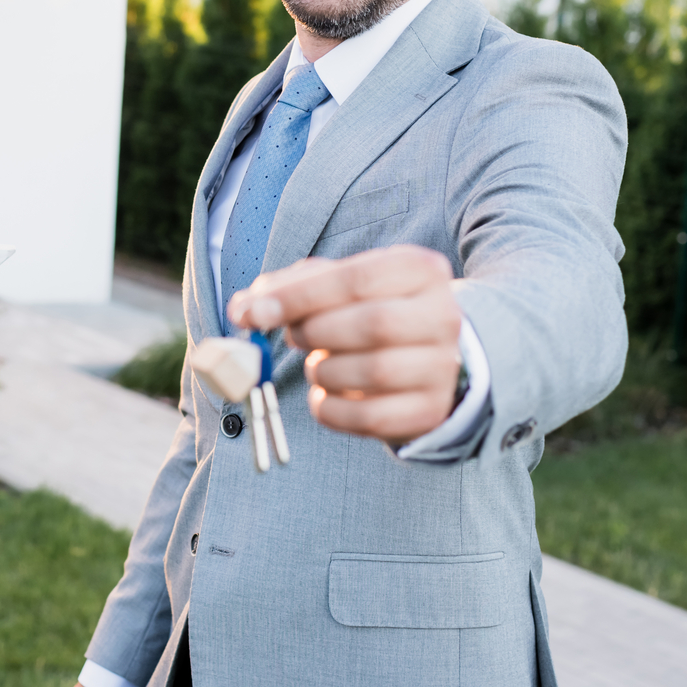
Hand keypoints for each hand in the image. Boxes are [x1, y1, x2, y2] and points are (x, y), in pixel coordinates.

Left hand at [227, 244, 463, 444]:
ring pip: (372, 372)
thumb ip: (289, 288)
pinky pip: (370, 416)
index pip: (355, 279)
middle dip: (315, 333)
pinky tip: (324, 395)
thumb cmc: (368, 311)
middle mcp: (443, 316)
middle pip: (371, 324)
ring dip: (323, 371)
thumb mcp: (337, 285)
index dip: (298, 297)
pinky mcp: (430, 410)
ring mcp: (442, 367)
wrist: (426, 357)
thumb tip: (243, 308)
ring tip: (318, 364)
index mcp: (420, 270)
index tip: (253, 313)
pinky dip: (331, 409)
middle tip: (295, 337)